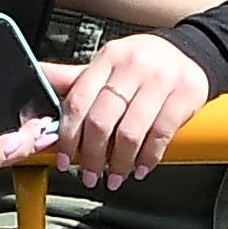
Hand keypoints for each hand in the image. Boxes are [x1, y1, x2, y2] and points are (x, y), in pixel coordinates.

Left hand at [45, 26, 209, 191]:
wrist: (190, 51)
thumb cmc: (141, 62)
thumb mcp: (108, 64)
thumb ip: (76, 79)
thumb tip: (37, 78)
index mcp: (108, 58)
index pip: (79, 100)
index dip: (68, 135)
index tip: (64, 159)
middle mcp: (134, 66)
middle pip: (102, 120)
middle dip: (91, 155)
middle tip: (88, 174)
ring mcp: (162, 80)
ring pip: (131, 131)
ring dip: (119, 162)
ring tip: (113, 177)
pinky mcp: (186, 95)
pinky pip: (161, 135)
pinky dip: (148, 158)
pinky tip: (140, 168)